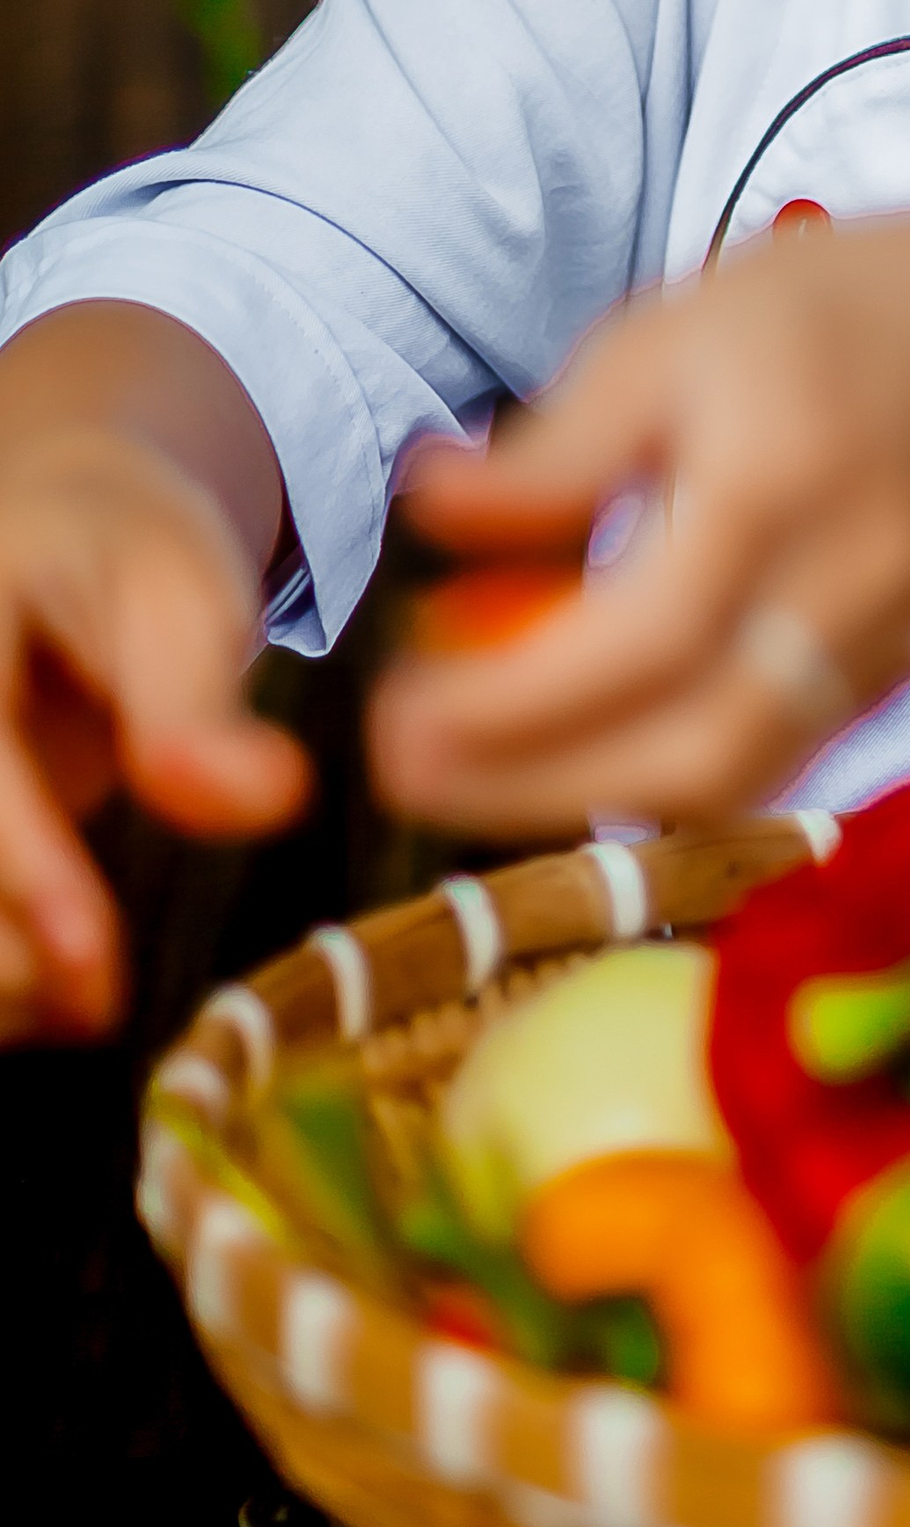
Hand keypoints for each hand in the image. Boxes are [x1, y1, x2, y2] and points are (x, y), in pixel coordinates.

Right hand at [0, 430, 308, 1037]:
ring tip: (86, 997)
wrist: (49, 527)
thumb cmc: (123, 558)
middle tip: (102, 999)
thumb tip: (267, 800)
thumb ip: (201, 704)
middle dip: (3, 954)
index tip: (91, 970)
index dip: (23, 875)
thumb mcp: (178, 595)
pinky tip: (50, 983)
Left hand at [369, 207, 909, 839]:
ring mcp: (880, 647)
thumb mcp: (671, 334)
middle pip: (696, 751)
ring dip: (583, 795)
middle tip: (404, 772)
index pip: (645, 638)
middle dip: (532, 788)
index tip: (395, 711)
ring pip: (732, 779)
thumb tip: (429, 514)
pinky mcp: (884, 680)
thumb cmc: (825, 319)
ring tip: (463, 767)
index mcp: (782, 481)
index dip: (513, 702)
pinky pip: (762, 764)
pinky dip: (655, 776)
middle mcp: (845, 585)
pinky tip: (570, 746)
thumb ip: (555, 446)